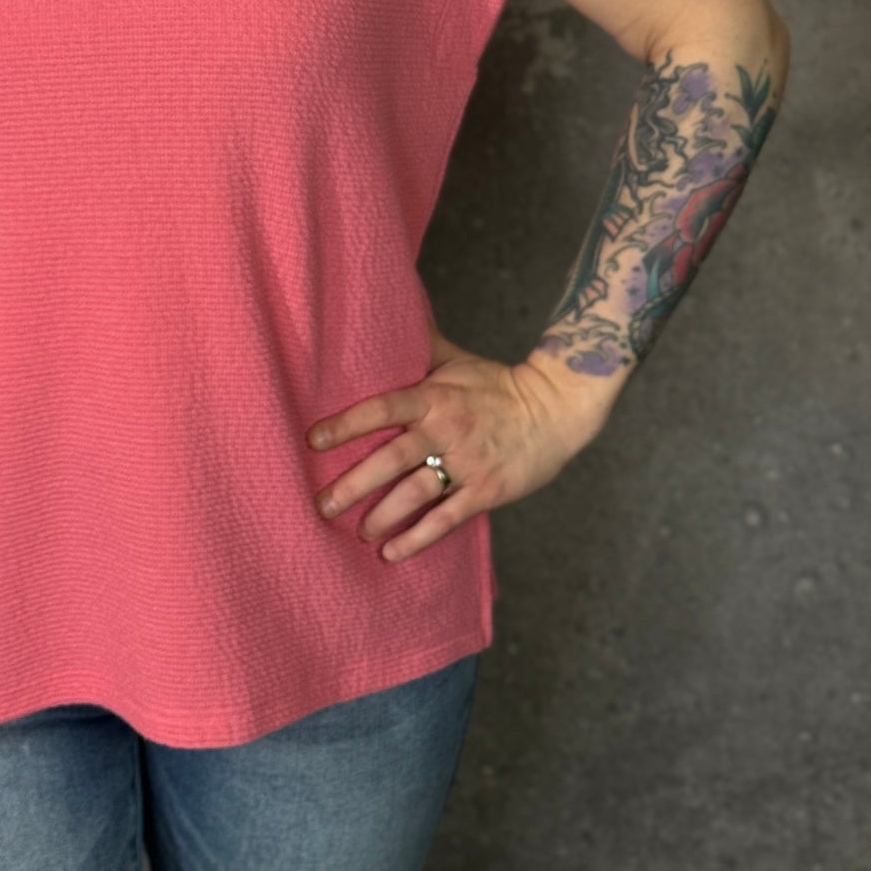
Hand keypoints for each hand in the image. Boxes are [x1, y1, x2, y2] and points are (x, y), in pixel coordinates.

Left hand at [304, 328, 613, 563]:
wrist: (556, 409)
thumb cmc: (497, 383)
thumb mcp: (457, 360)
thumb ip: (419, 348)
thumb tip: (384, 317)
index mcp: (435, 397)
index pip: (383, 408)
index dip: (347, 423)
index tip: (314, 439)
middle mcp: (446, 430)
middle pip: (392, 459)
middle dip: (354, 484)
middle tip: (322, 505)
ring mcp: (467, 464)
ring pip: (416, 494)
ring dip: (382, 516)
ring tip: (357, 531)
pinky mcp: (486, 491)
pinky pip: (447, 519)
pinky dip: (418, 539)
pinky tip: (391, 553)